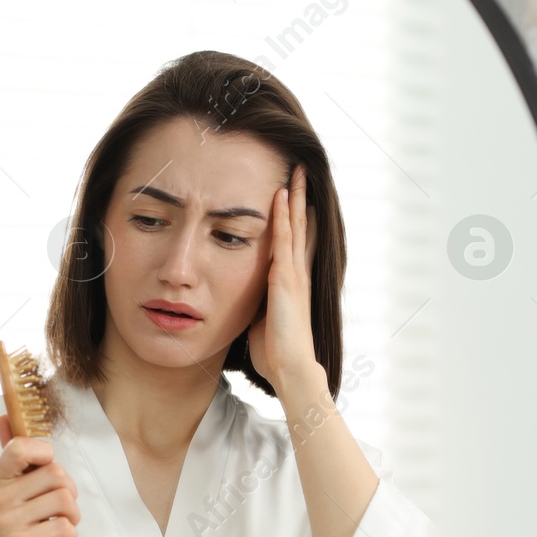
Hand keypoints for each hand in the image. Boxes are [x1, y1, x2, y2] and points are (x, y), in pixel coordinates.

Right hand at [0, 413, 79, 536]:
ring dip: (73, 516)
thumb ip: (10, 461)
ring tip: (62, 527)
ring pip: (64, 499)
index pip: (23, 445)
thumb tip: (4, 416)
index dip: (46, 455)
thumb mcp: (3, 498)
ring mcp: (7, 521)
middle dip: (70, 492)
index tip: (46, 477)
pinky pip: (63, 527)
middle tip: (62, 510)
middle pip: (56, 472)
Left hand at [247, 164, 320, 396]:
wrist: (289, 367)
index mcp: (290, 281)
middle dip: (298, 196)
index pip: (292, 239)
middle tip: (299, 168)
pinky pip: (283, 241)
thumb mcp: (261, 318)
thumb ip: (255, 301)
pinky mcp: (286, 279)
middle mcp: (296, 272)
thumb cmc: (273, 350)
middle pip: (298, 225)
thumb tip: (237, 295)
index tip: (292, 191)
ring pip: (294, 226)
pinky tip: (280, 196)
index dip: (294, 215)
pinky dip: (283, 217)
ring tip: (295, 170)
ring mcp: (293, 274)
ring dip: (294, 197)